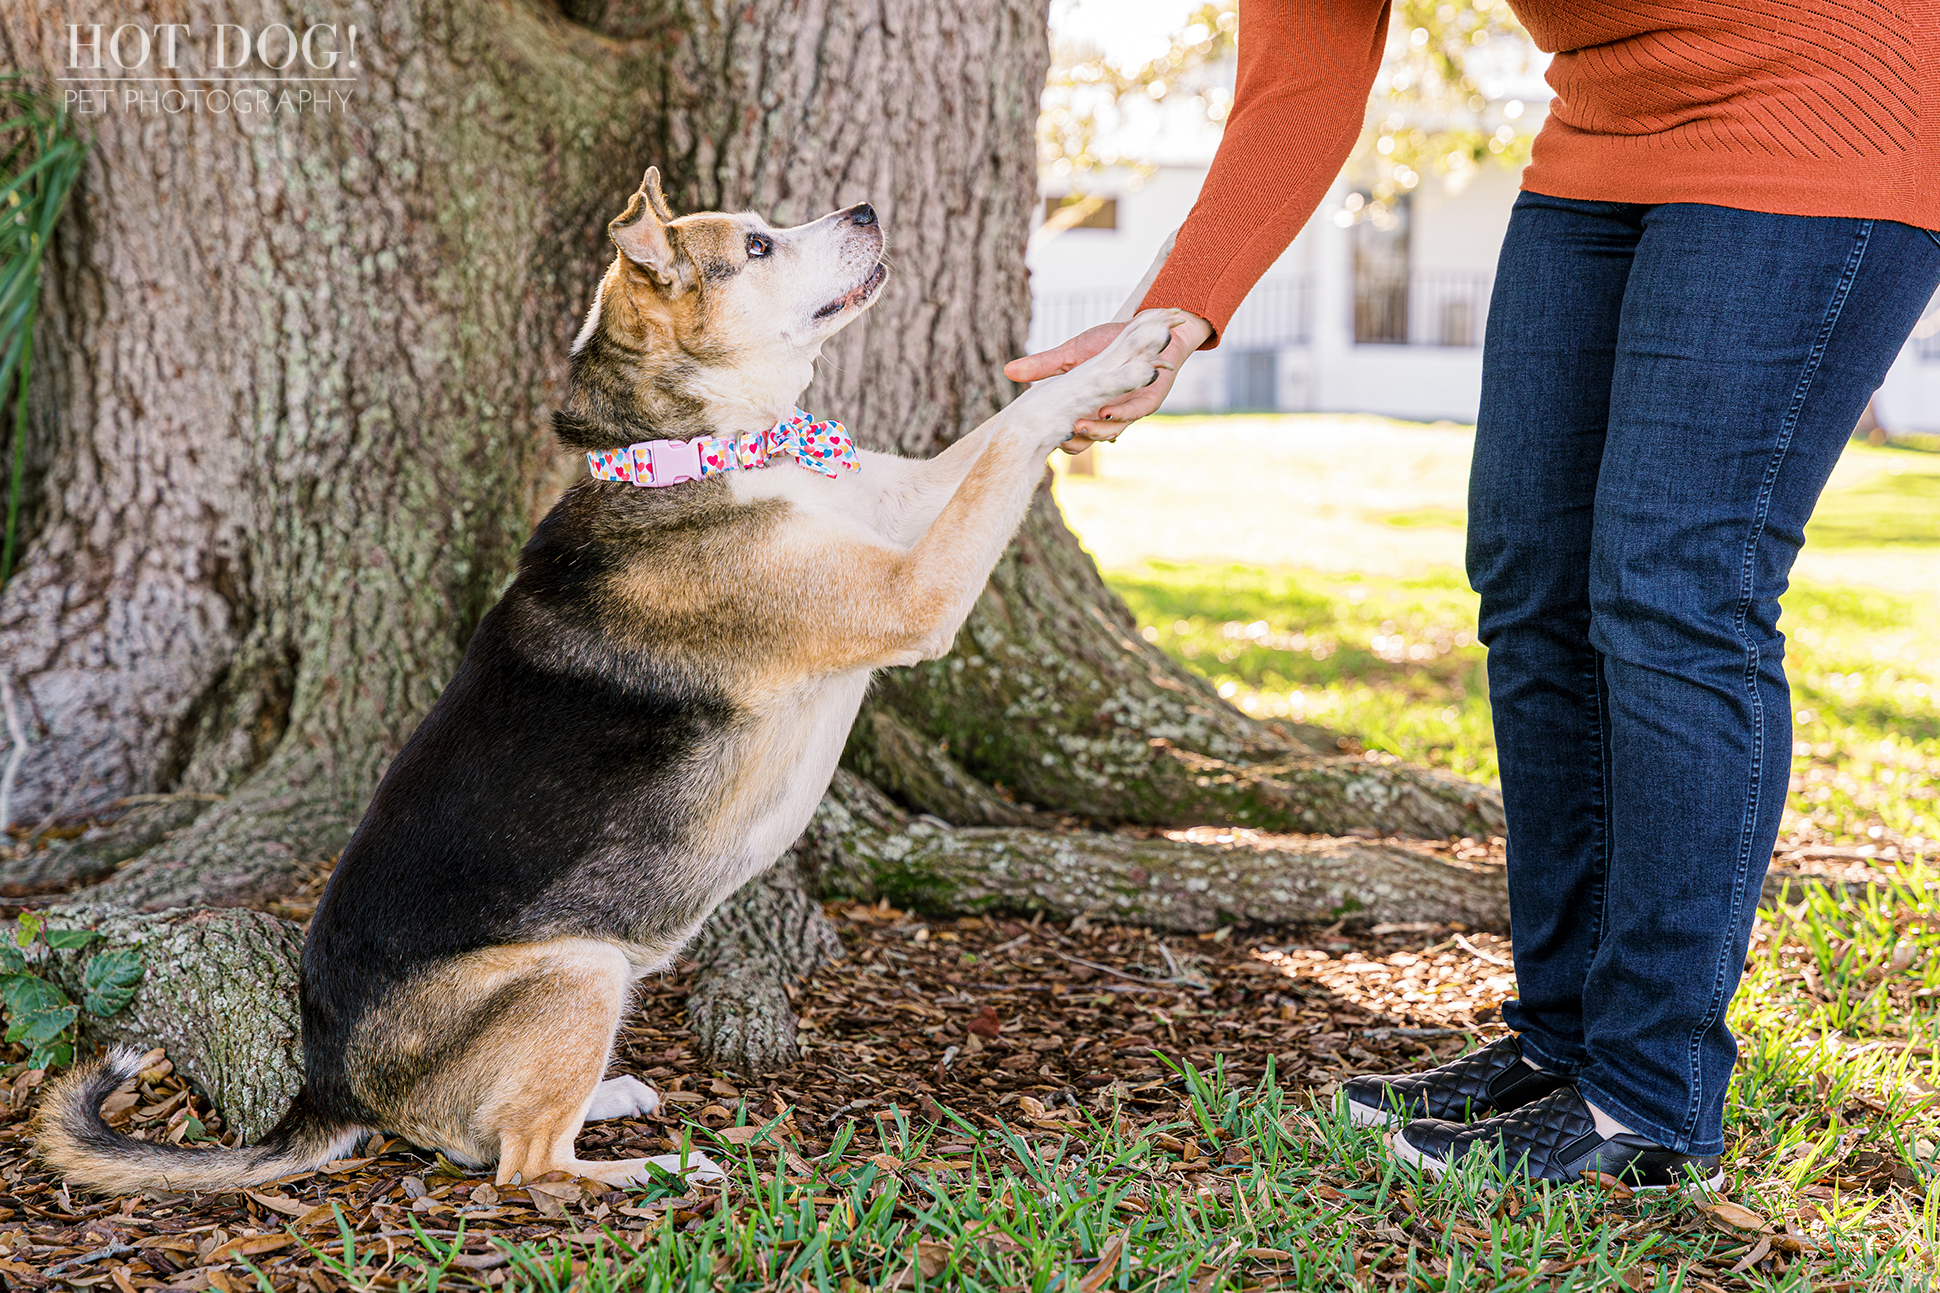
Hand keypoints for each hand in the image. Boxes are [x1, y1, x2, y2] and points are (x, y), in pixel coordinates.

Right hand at [1004, 313, 1213, 451]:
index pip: (1067, 433)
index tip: (1038, 436)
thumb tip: (1008, 371)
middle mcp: (1107, 415)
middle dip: (1074, 442)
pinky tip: (1106, 411)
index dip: (1055, 437)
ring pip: (1112, 431)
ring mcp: (1129, 410)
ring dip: (1096, 431)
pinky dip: (1122, 413)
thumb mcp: (1071, 353)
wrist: (1150, 327)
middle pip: (1088, 440)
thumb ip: (1044, 366)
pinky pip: (1136, 413)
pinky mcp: (1149, 399)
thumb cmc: (1111, 341)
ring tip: (1079, 427)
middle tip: (1058, 439)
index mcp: (1086, 408)